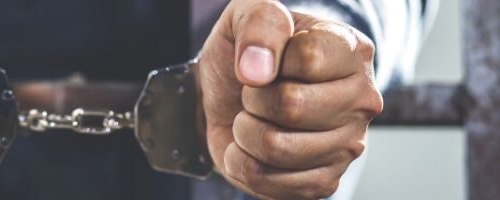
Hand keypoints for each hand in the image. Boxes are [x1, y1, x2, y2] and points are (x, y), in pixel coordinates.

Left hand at [197, 0, 382, 198]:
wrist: (231, 94)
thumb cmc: (250, 52)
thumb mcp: (249, 14)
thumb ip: (260, 24)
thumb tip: (257, 70)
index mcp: (353, 52)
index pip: (307, 59)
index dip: (268, 60)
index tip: (268, 60)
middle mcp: (362, 101)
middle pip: (291, 106)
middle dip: (253, 98)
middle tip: (255, 92)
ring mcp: (347, 146)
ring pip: (276, 147)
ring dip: (245, 131)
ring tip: (255, 118)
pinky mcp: (324, 181)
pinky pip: (267, 181)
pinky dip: (242, 163)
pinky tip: (252, 146)